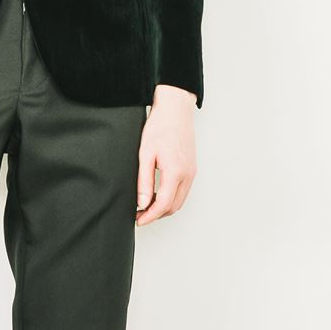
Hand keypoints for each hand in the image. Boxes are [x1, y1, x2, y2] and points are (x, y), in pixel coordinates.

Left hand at [135, 84, 196, 225]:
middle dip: (156, 214)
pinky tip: (158, 193)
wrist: (175, 109)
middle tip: (139, 214)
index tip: (139, 220)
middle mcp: (187, 174)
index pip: (163, 205)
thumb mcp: (145, 154)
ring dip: (164, 207)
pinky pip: (183, 190)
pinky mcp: (192, 168)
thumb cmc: (160, 126)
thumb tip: (142, 203)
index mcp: (176, 172)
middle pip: (174, 207)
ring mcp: (192, 171)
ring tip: (146, 205)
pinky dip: (171, 197)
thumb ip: (144, 181)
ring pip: (180, 200)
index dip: (150, 216)